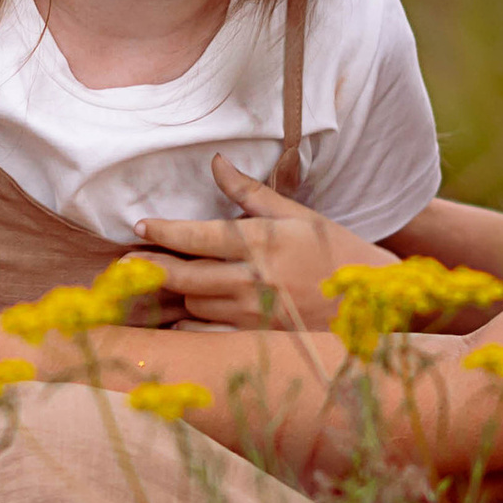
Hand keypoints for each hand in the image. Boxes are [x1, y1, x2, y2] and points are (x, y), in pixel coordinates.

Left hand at [134, 157, 390, 327]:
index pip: (199, 237)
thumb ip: (250, 192)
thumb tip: (216, 162)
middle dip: (152, 269)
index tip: (139, 226)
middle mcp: (254, 280)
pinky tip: (179, 319)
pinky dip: (191, 327)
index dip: (164, 232)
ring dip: (173, 296)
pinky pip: (211, 336)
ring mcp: (255, 314)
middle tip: (125, 265)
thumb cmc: (337, 251)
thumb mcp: (298, 214)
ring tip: (149, 286)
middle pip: (186, 277)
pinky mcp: (260, 340)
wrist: (377, 302)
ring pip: (195, 306)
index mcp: (262, 242)